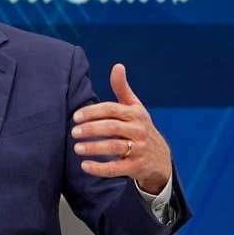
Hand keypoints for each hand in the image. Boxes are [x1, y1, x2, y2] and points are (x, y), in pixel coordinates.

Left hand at [71, 64, 171, 194]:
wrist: (159, 157)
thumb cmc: (140, 128)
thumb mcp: (135, 107)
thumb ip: (122, 89)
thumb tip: (117, 66)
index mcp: (135, 114)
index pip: (112, 110)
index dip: (93, 112)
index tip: (76, 116)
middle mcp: (138, 130)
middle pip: (112, 127)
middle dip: (91, 129)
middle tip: (74, 132)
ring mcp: (138, 149)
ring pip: (114, 147)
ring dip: (93, 148)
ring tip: (77, 148)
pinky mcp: (135, 167)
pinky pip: (116, 168)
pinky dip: (99, 168)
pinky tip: (85, 165)